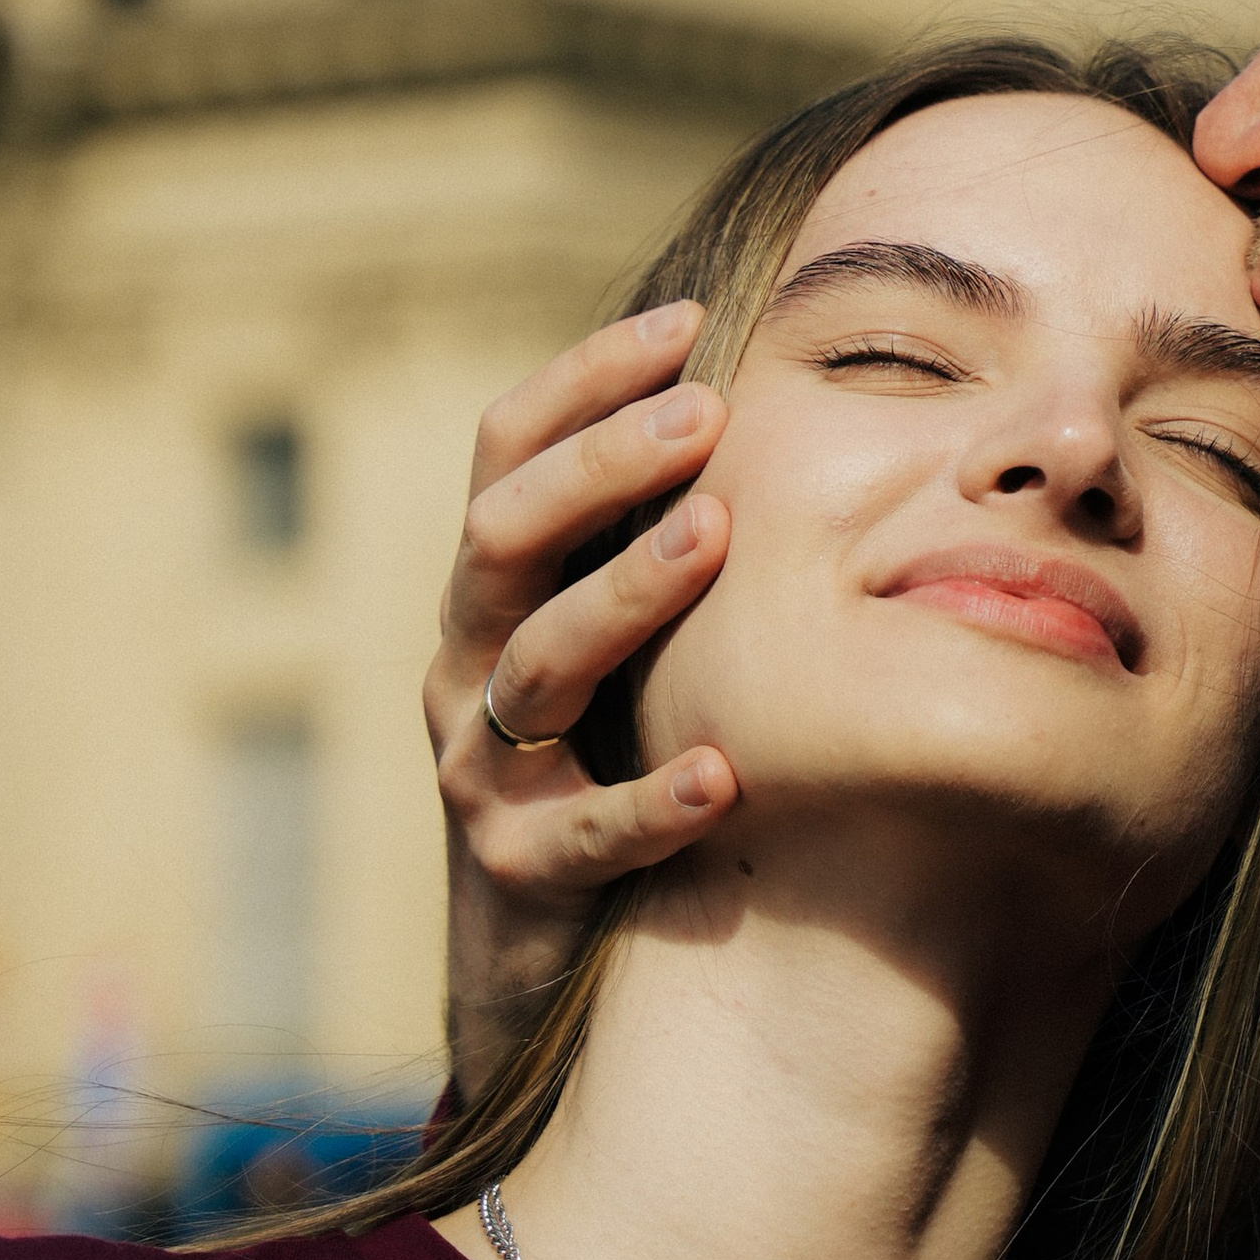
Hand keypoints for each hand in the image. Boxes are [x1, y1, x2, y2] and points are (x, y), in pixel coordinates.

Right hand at [424, 304, 737, 1102]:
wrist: (549, 936)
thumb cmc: (616, 736)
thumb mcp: (625, 620)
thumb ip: (668, 517)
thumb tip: (790, 378)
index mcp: (495, 578)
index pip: (507, 444)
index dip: (584, 377)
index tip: (685, 323)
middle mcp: (469, 655)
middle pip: (502, 533)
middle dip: (602, 464)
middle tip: (707, 414)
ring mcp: (481, 763)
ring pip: (535, 663)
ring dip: (626, 593)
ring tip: (717, 535)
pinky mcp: (516, 867)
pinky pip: (578, 832)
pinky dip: (648, 799)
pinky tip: (723, 770)